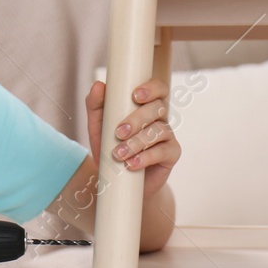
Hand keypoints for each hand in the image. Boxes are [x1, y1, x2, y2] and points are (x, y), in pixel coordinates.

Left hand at [86, 76, 180, 197]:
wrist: (118, 182)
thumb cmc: (110, 148)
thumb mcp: (98, 127)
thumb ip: (96, 106)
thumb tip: (99, 85)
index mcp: (146, 106)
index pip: (158, 88)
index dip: (151, 88)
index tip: (135, 95)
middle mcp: (160, 118)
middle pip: (158, 108)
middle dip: (137, 119)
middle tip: (118, 132)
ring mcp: (167, 136)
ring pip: (159, 130)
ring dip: (137, 142)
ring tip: (118, 154)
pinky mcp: (171, 154)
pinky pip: (163, 151)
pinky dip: (145, 157)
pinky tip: (131, 164)